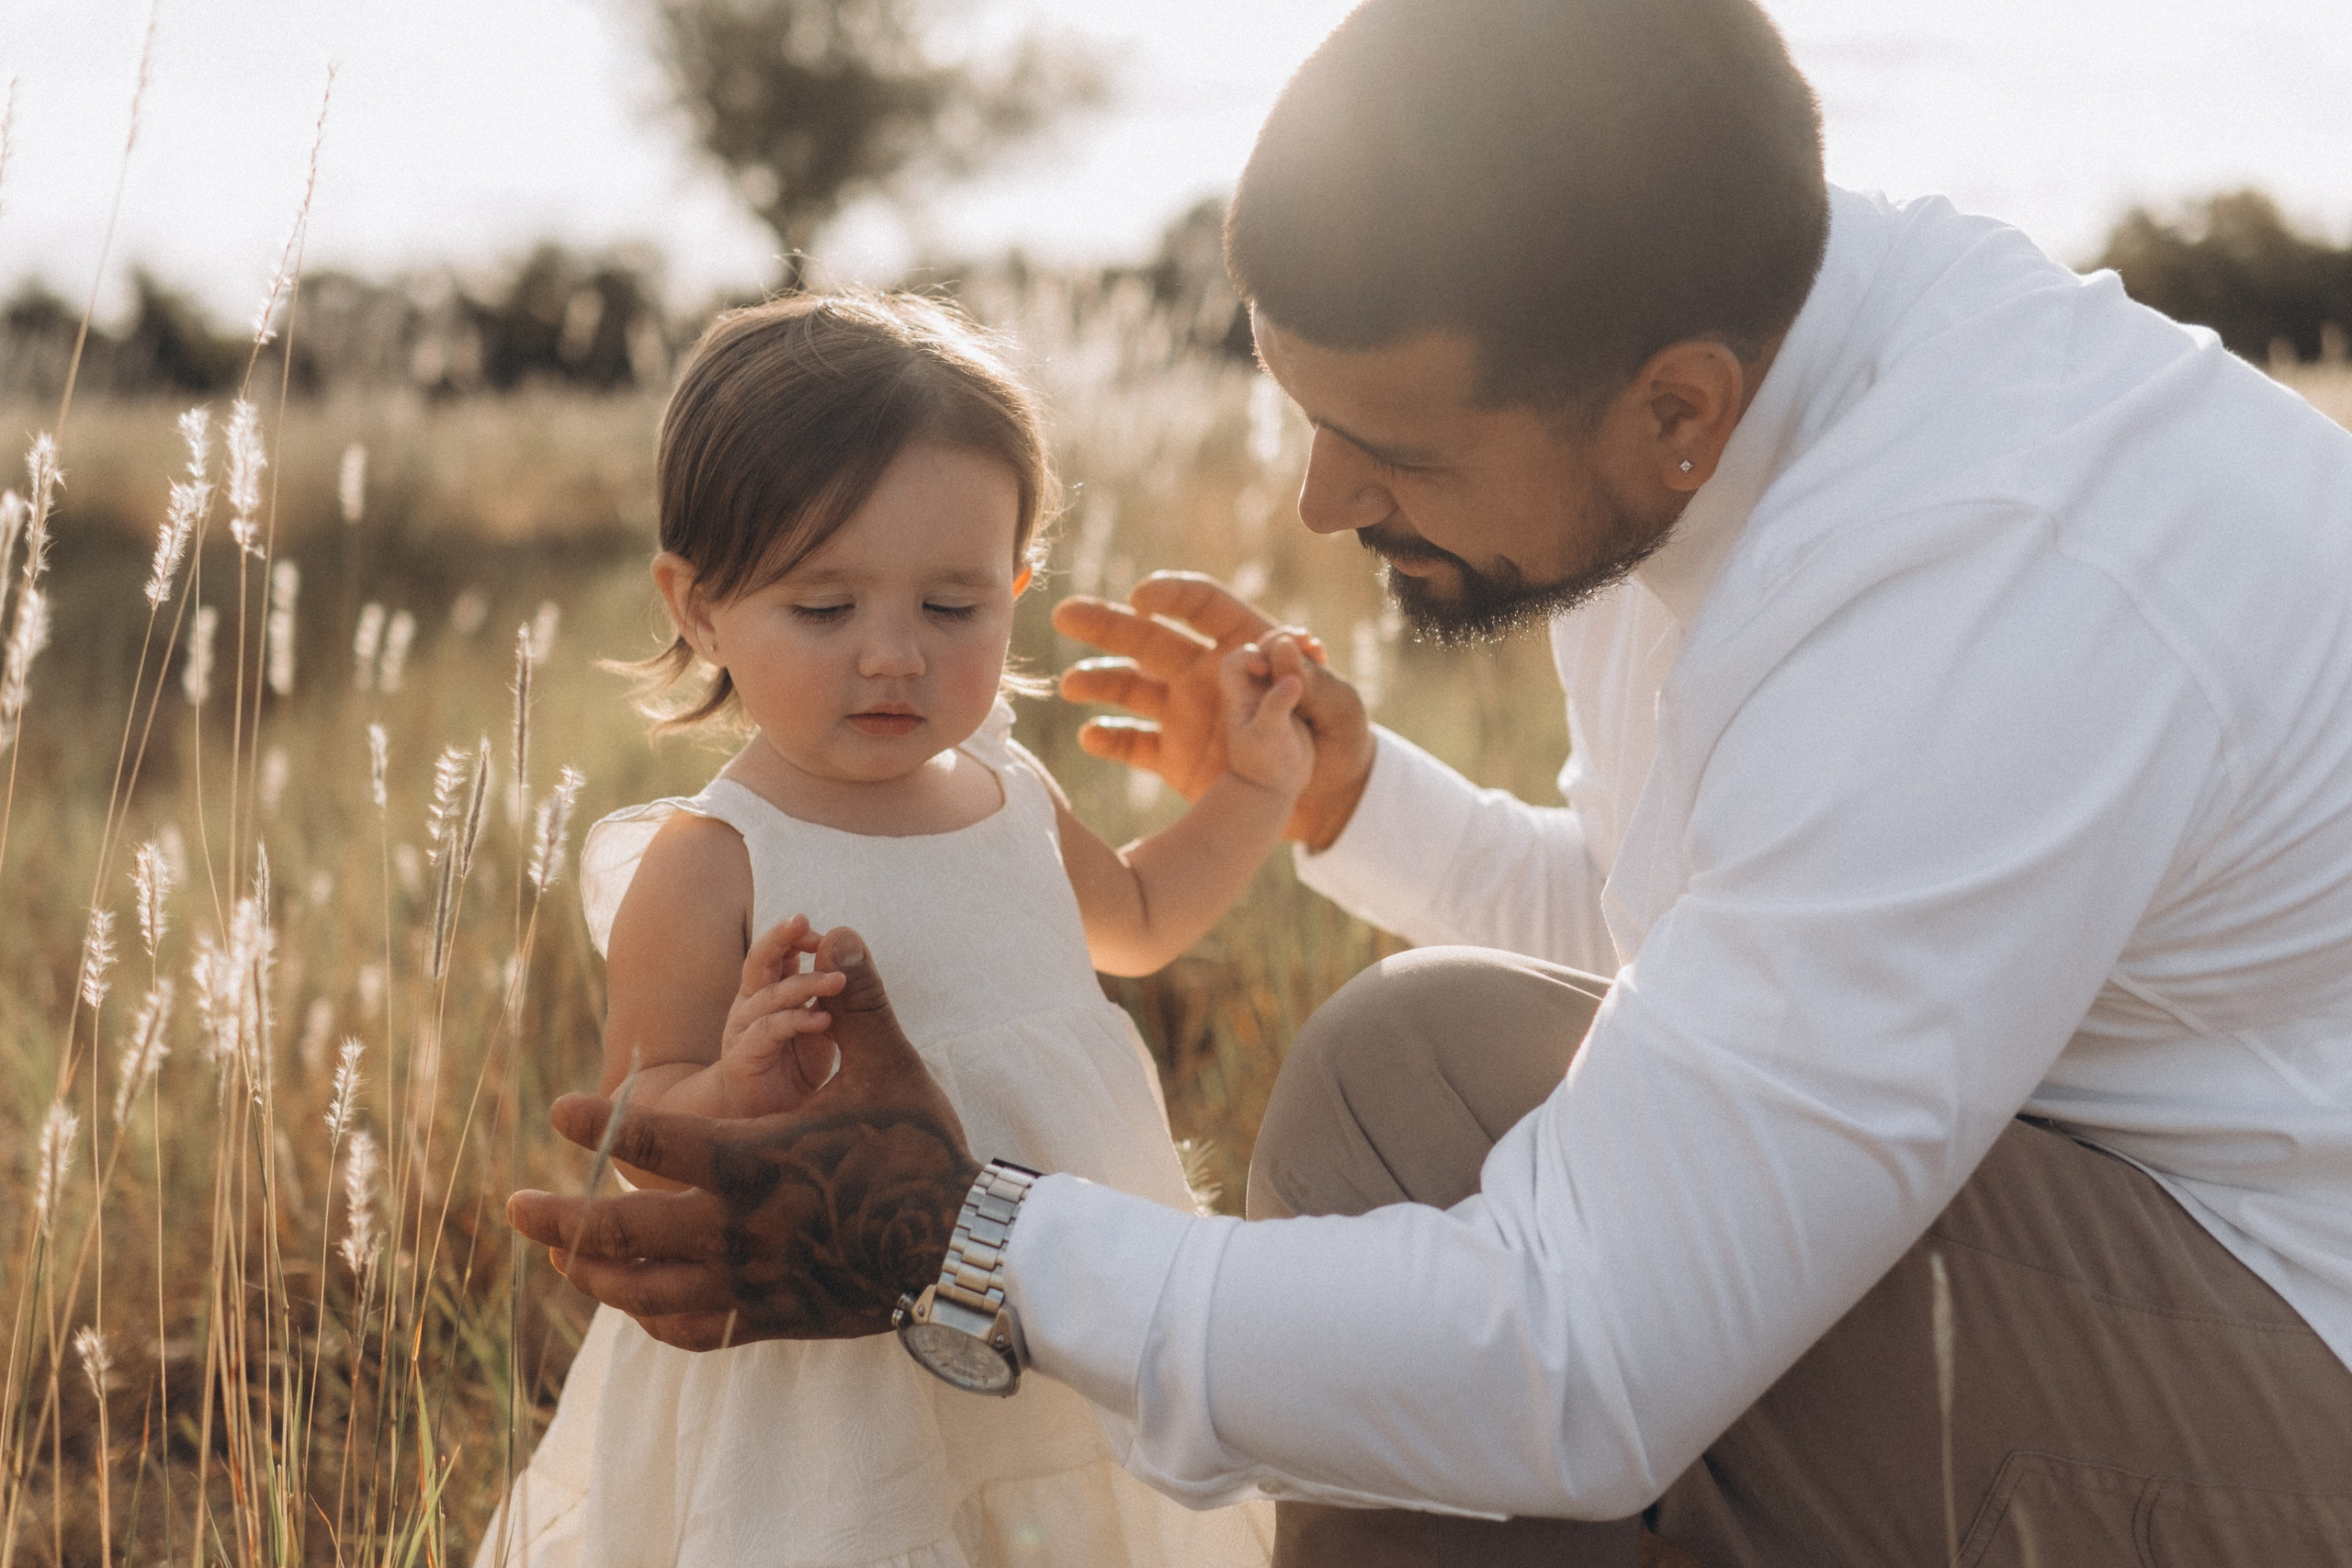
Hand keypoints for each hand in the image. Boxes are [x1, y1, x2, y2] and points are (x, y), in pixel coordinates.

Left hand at [508, 926, 980, 1349]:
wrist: (959, 1252)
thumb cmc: (922, 1152)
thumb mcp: (890, 1069)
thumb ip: (857, 1000)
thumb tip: (837, 931)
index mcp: (757, 1160)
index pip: (659, 1140)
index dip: (601, 1123)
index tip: (557, 1109)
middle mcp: (739, 1229)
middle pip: (625, 1232)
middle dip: (562, 1219)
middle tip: (514, 1207)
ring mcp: (749, 1282)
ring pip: (644, 1289)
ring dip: (592, 1273)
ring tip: (559, 1257)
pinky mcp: (768, 1317)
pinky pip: (690, 1328)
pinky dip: (652, 1317)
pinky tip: (636, 1304)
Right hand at [720, 915, 847, 1117]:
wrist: (761, 1120)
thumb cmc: (793, 1068)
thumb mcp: (821, 1026)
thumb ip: (833, 998)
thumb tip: (857, 959)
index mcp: (769, 991)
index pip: (779, 953)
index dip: (796, 937)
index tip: (821, 932)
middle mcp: (751, 1005)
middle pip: (761, 961)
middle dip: (780, 938)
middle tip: (804, 921)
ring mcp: (743, 1030)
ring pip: (770, 995)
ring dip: (806, 984)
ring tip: (839, 982)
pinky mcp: (743, 1058)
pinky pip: (768, 1031)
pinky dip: (797, 1021)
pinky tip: (823, 1020)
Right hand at [1054, 572, 1376, 849]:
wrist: (1329, 802)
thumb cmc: (1343, 742)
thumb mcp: (1342, 710)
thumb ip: (1313, 681)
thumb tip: (1283, 646)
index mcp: (1244, 646)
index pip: (1203, 606)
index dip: (1171, 595)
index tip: (1141, 598)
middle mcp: (1206, 673)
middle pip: (1149, 638)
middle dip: (1107, 624)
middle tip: (1065, 614)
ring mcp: (1185, 713)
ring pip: (1130, 686)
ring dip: (1098, 681)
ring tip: (1069, 686)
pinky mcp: (1174, 756)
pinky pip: (1133, 744)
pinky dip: (1110, 740)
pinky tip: (1090, 736)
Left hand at [1219, 634, 1312, 798]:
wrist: (1275, 783)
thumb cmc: (1264, 763)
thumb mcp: (1268, 736)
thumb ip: (1276, 706)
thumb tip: (1292, 680)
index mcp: (1239, 696)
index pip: (1235, 662)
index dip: (1250, 657)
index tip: (1266, 668)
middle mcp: (1253, 688)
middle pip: (1262, 651)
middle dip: (1280, 642)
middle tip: (1303, 638)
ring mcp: (1273, 690)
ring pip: (1282, 657)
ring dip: (1297, 647)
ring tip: (1315, 645)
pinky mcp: (1292, 695)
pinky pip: (1299, 669)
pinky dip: (1309, 659)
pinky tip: (1321, 652)